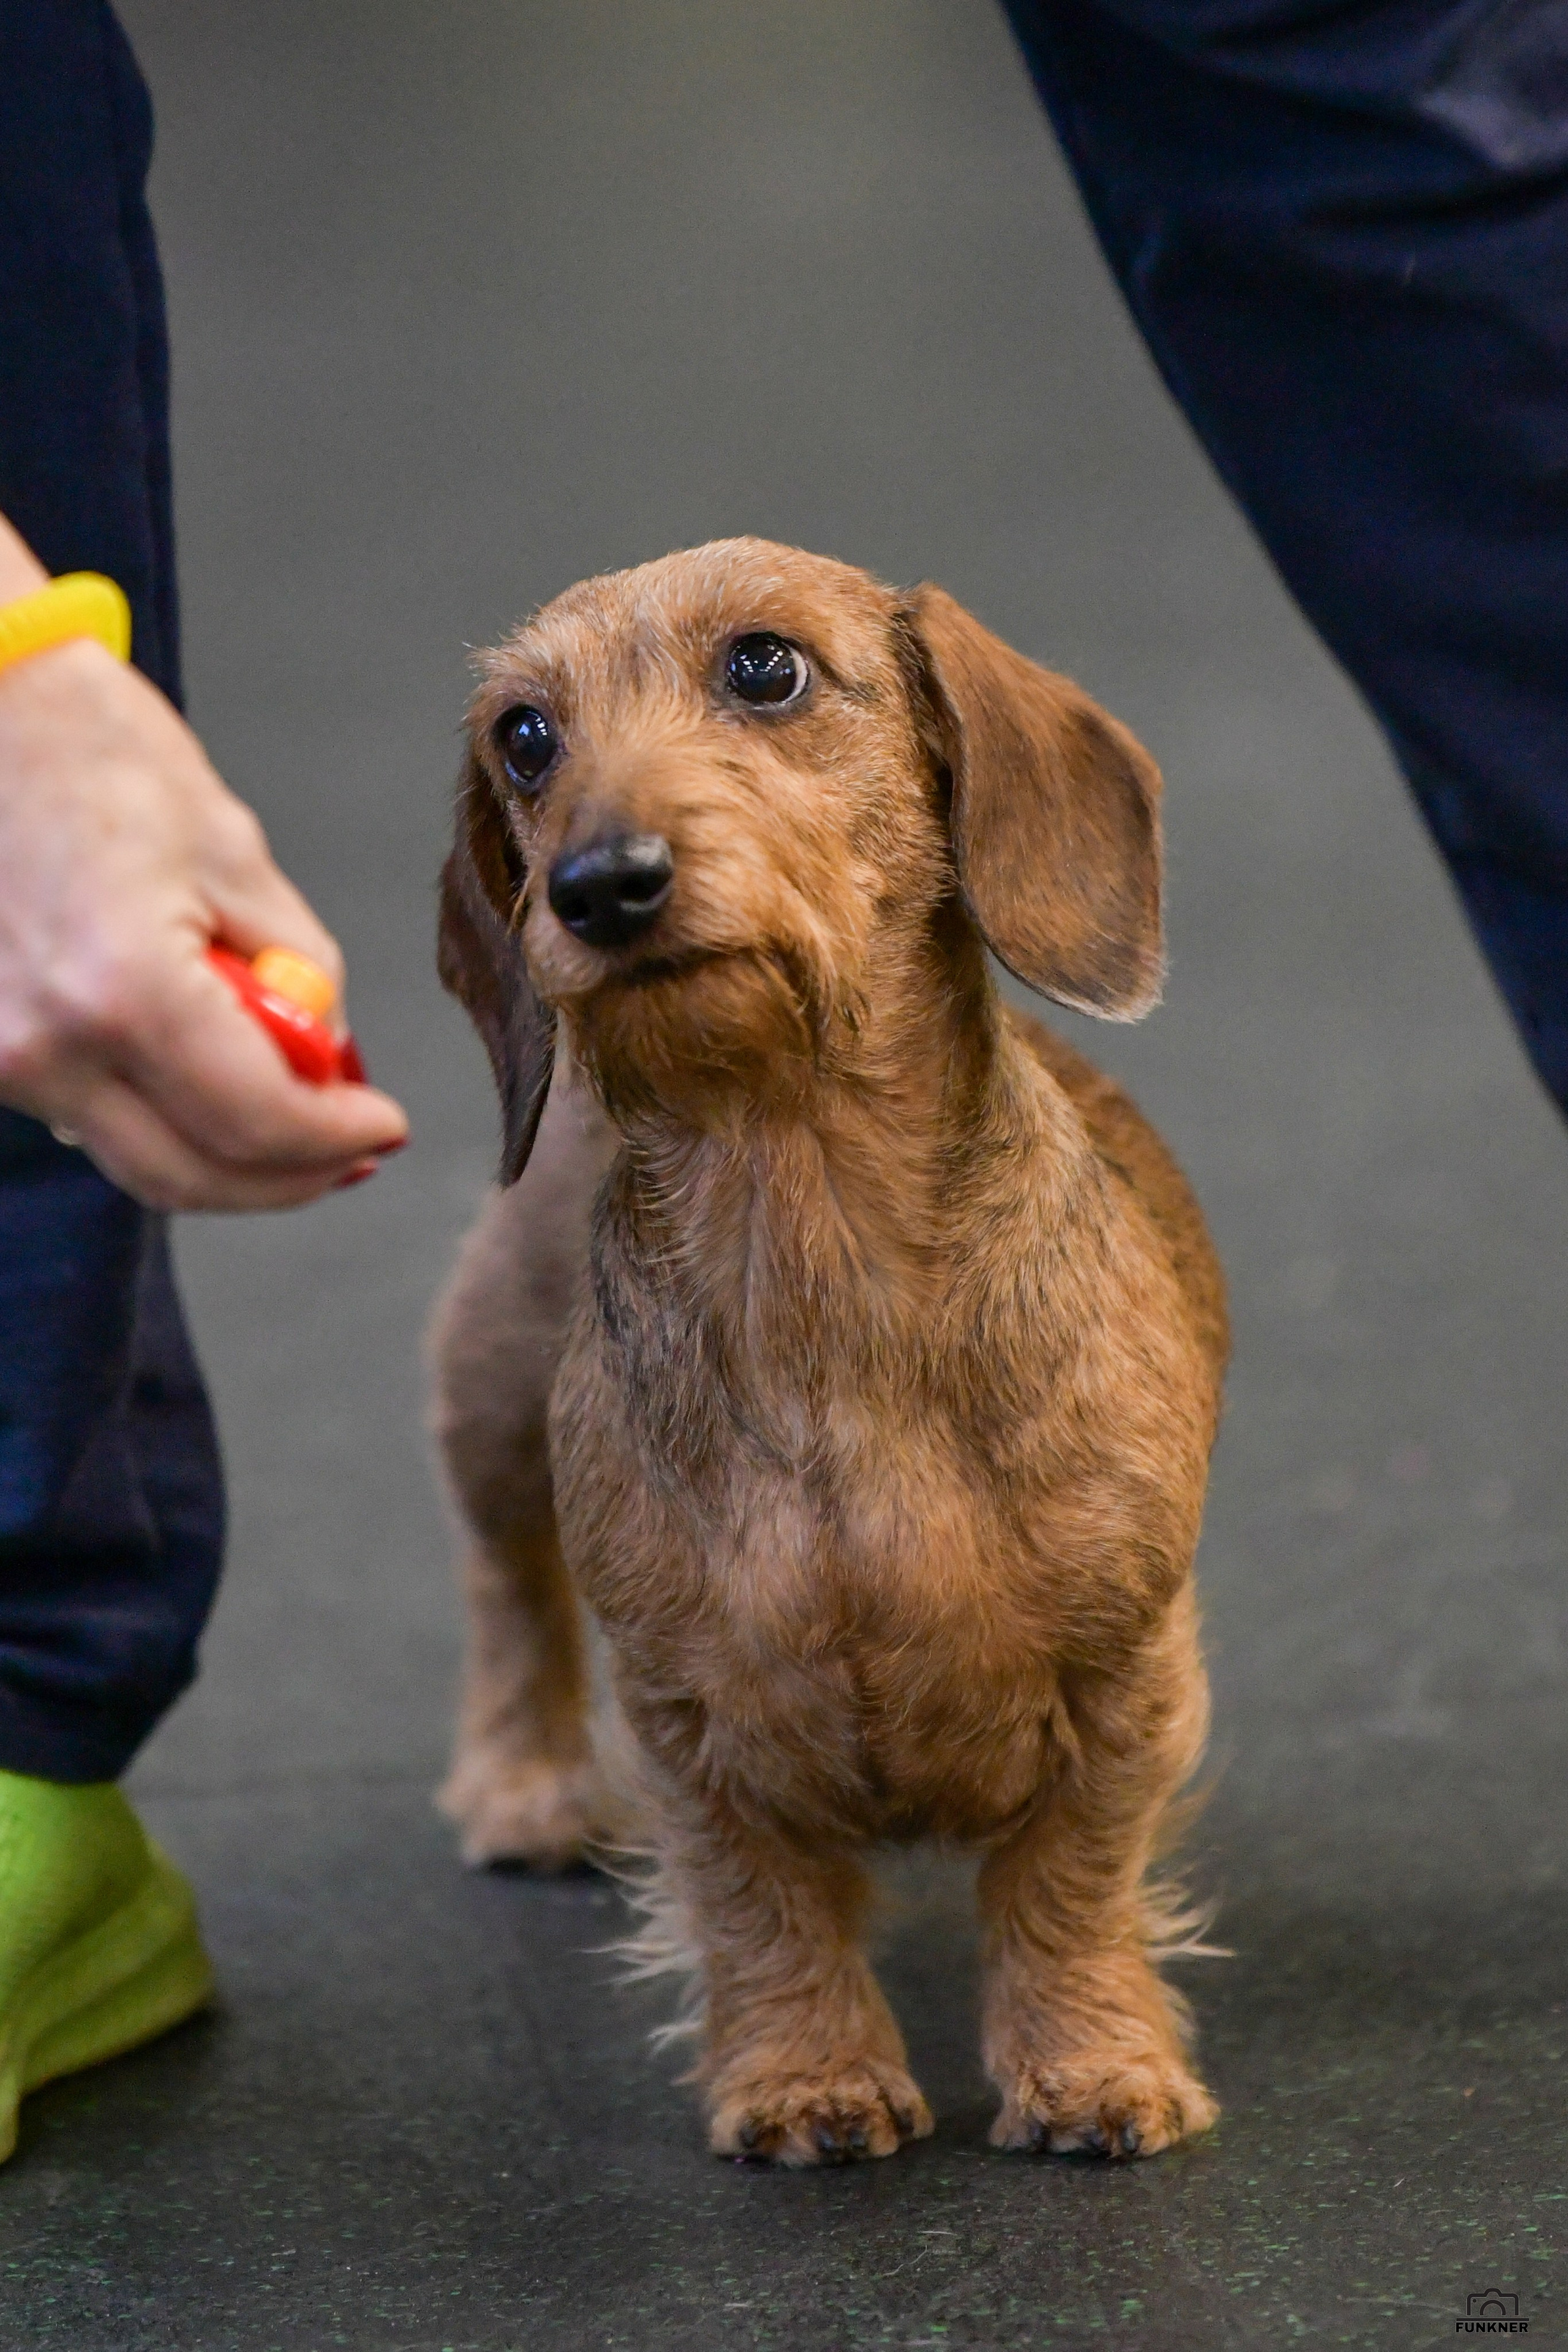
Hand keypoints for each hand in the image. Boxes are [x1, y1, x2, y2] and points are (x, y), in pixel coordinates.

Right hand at [0, 628, 407, 1210]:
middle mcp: (46, 1046)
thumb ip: (297, 973)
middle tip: (354, 1150)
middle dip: (291, 1177)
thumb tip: (327, 1057)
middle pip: (194, 1176)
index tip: (384, 1125)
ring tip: (301, 1119)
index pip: (257, 1122)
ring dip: (231, 1157)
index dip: (337, 1138)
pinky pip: (93, 1117)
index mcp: (122, 990)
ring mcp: (1, 1058)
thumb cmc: (97, 754)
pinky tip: (218, 1084)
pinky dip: (166, 1119)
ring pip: (141, 1161)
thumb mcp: (236, 856)